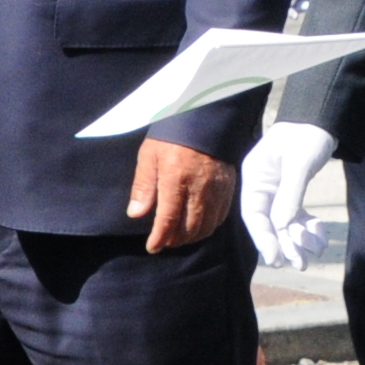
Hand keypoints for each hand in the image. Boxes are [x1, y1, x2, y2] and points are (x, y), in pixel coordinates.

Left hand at [129, 139, 233, 253]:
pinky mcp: (229, 187)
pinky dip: (208, 227)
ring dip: (192, 237)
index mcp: (176, 178)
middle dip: (175, 240)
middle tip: (164, 241)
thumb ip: (143, 186)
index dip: (160, 238)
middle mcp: (200, 188)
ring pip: (207, 226)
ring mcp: (217, 189)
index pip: (169, 219)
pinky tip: (197, 225)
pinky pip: (220, 217)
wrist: (205, 117)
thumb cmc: (172, 135)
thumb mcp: (149, 156)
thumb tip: (136, 214)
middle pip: (190, 228)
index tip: (152, 247)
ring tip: (178, 236)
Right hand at [239, 121, 335, 269]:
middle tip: (300, 264)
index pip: (254, 214)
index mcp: (255, 177)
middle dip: (286, 244)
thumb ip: (290, 194)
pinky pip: (298, 217)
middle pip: (270, 223)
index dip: (263, 238)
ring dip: (301, 239)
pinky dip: (310, 228)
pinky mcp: (292, 194)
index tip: (276, 258)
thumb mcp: (300, 163)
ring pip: (286, 224)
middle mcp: (263, 187)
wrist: (322, 121)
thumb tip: (282, 226)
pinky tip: (321, 238)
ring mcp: (277, 192)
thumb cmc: (307, 136)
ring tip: (318, 250)